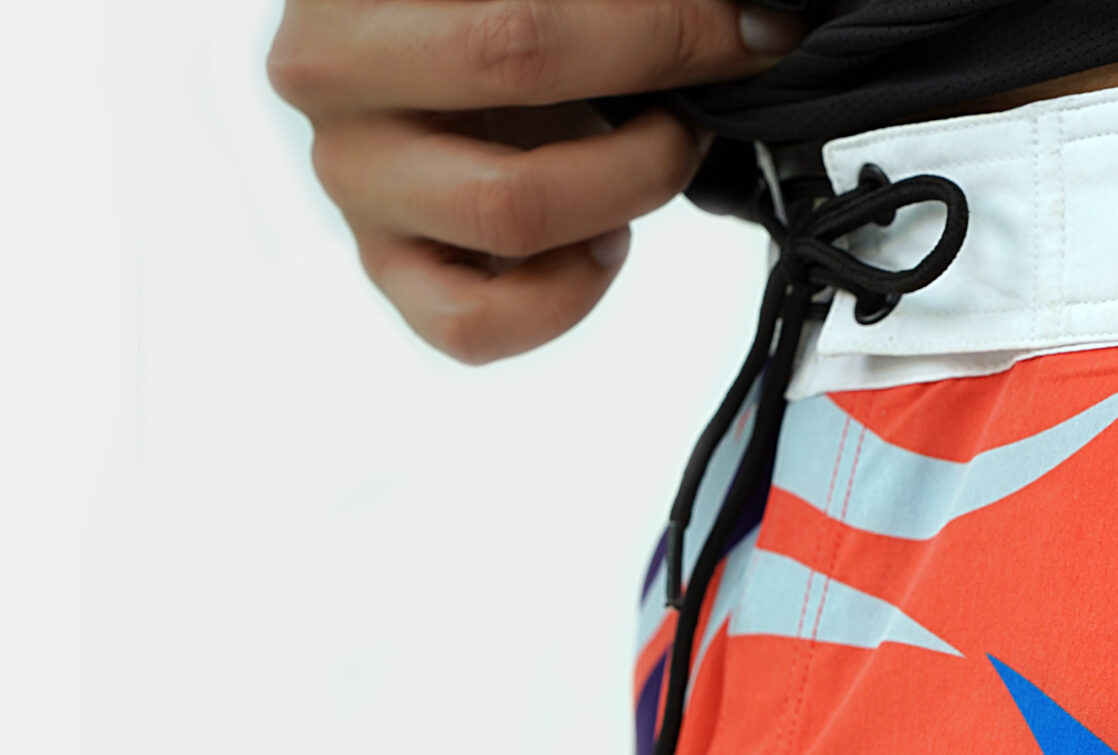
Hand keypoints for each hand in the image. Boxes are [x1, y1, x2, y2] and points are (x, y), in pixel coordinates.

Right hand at [268, 0, 803, 363]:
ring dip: (624, 186)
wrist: (427, 69)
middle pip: (517, 63)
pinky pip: (477, 325)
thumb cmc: (484, 21)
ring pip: (511, 208)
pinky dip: (566, 297)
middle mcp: (328, 73)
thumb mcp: (532, 0)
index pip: (522, 6)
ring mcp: (351, 181)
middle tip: (715, 80)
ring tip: (656, 159)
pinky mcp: (387, 271)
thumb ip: (603, 9)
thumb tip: (740, 17)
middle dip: (653, 64)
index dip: (664, 21)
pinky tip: (601, 244)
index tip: (754, 29)